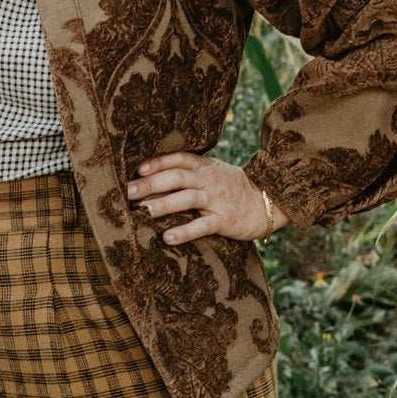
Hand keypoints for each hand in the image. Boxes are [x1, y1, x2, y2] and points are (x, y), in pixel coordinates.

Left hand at [124, 151, 281, 243]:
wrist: (268, 201)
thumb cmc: (233, 188)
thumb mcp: (214, 172)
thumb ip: (190, 172)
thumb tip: (153, 176)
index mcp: (205, 167)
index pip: (178, 159)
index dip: (158, 163)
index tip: (138, 169)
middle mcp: (209, 180)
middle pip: (177, 178)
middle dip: (151, 184)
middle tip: (128, 191)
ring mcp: (217, 200)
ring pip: (187, 199)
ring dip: (164, 204)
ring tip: (143, 210)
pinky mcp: (225, 220)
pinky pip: (202, 226)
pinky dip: (184, 231)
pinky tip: (167, 237)